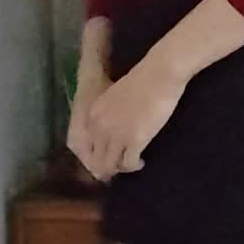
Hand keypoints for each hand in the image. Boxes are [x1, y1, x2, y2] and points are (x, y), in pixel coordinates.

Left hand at [67, 55, 185, 183]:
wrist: (158, 75)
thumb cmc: (142, 81)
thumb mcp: (114, 97)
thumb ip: (109, 114)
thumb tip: (114, 126)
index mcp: (92, 115)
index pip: (85, 146)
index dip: (96, 154)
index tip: (107, 155)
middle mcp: (100, 128)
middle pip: (96, 160)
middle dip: (107, 166)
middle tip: (118, 165)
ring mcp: (116, 135)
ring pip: (110, 165)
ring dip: (121, 167)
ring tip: (131, 164)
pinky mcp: (134, 141)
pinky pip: (129, 163)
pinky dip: (135, 165)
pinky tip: (141, 161)